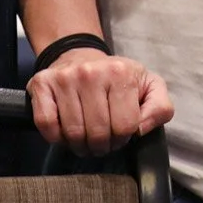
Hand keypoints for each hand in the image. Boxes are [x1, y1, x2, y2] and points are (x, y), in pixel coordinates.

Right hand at [26, 48, 173, 154]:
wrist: (81, 56)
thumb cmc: (116, 78)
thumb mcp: (148, 86)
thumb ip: (160, 108)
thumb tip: (142, 129)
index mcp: (121, 73)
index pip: (125, 127)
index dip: (122, 139)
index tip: (118, 135)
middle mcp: (91, 72)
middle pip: (98, 133)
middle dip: (101, 146)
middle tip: (101, 141)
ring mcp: (64, 78)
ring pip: (73, 133)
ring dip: (79, 145)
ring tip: (85, 138)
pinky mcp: (42, 84)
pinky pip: (46, 124)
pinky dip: (55, 137)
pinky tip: (64, 132)